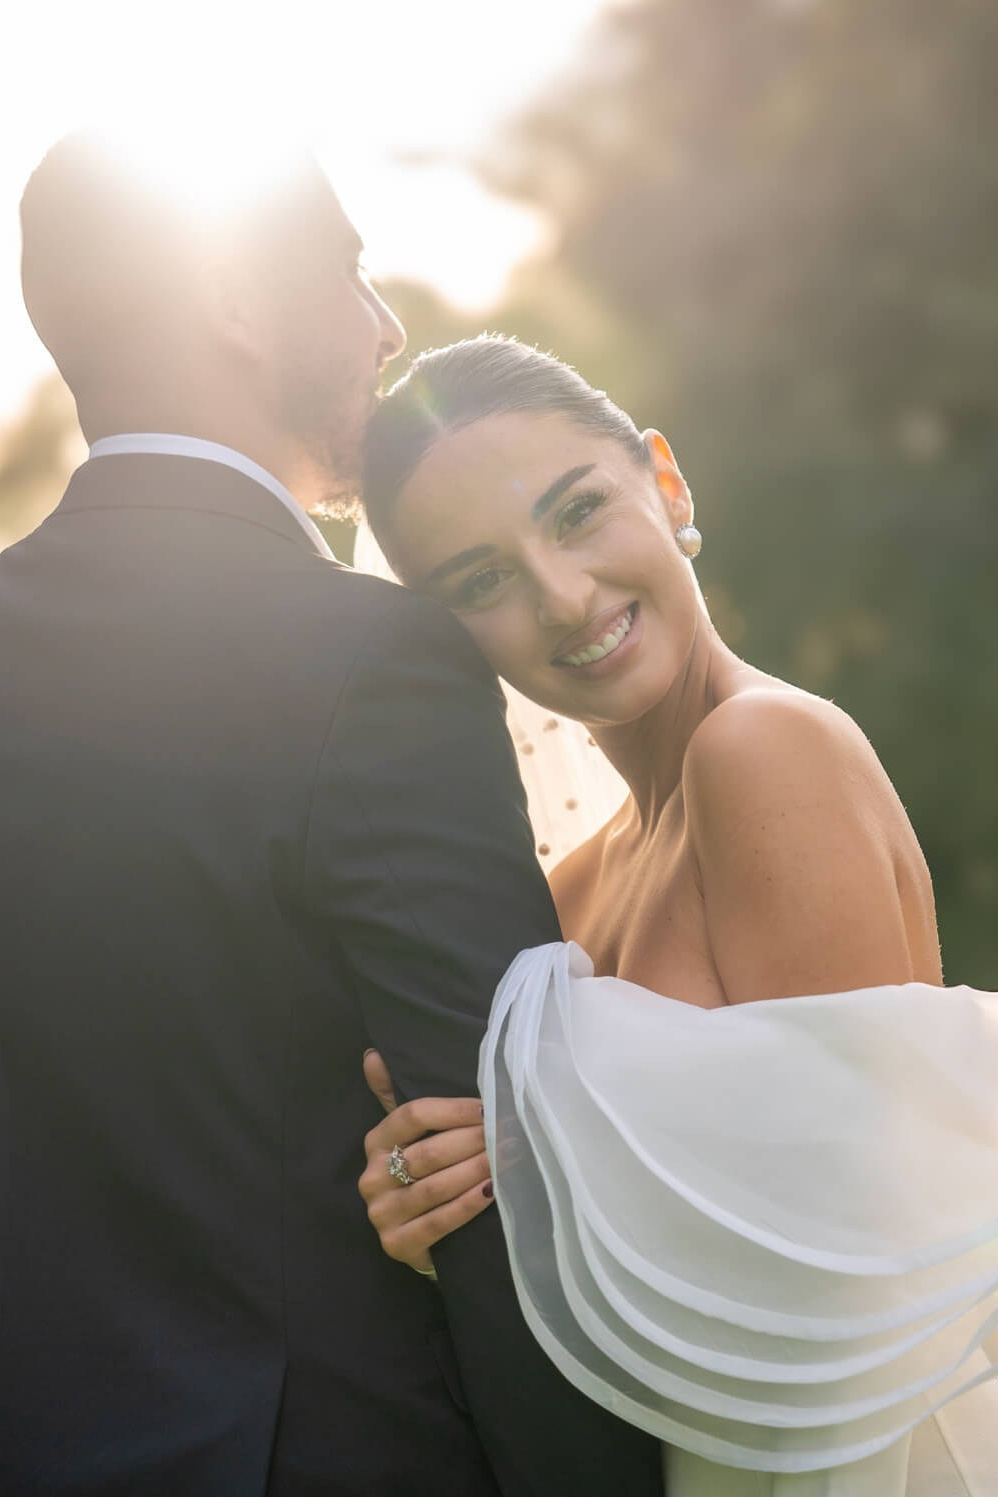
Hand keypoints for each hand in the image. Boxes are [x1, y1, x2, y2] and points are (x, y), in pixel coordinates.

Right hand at [358, 1050, 493, 1274]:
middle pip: (429, 1152)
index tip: (487, 1107)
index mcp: (375, 1143)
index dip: (452, 1110)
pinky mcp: (397, 1245)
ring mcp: (382, 1214)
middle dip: (472, 1141)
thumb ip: (393, 1095)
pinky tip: (492, 1191)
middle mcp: (372, 1178)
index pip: (412, 1116)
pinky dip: (468, 1205)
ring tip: (508, 1157)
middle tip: (507, 1133)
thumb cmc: (418, 1174)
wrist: (415, 1237)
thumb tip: (374, 1055)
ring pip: (436, 1187)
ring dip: (476, 1170)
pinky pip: (439, 1221)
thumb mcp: (406, 1136)